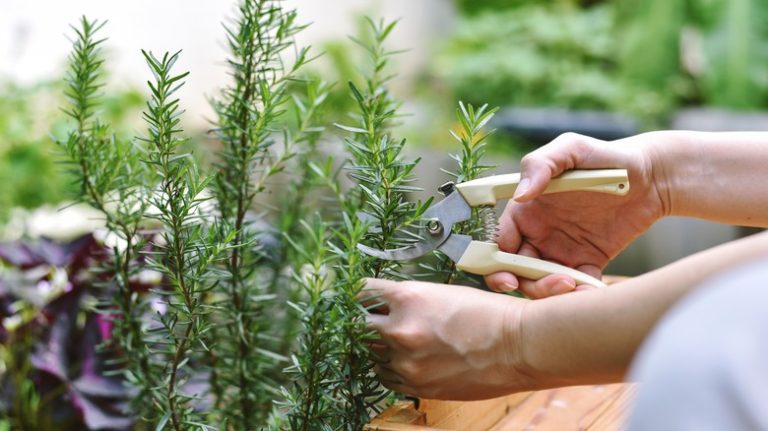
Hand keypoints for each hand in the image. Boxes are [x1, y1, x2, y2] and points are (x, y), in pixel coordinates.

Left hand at [362, 278, 532, 399]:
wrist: (519, 346)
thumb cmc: (488, 313)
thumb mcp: (443, 293)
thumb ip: (409, 301)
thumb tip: (386, 306)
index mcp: (407, 297)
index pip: (360, 292)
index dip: (357, 294)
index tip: (358, 297)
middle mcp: (400, 329)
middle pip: (358, 325)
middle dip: (365, 322)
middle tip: (374, 320)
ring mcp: (405, 361)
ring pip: (371, 353)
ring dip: (379, 347)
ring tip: (399, 341)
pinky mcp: (416, 385)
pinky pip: (384, 377)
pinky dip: (390, 369)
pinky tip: (406, 360)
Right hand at [485, 132, 668, 297]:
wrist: (652, 175)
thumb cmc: (606, 156)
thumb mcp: (571, 149)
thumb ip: (539, 165)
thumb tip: (520, 196)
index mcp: (526, 211)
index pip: (501, 242)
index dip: (497, 262)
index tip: (509, 275)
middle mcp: (539, 233)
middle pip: (517, 269)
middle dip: (525, 283)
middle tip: (548, 284)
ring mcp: (562, 250)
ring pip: (543, 282)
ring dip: (552, 291)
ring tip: (573, 286)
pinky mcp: (588, 262)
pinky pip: (577, 286)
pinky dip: (580, 295)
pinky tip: (591, 292)